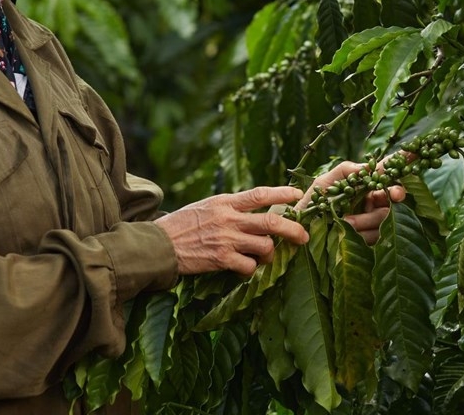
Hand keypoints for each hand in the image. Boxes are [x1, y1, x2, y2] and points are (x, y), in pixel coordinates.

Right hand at [155, 186, 309, 276]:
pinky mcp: (221, 259)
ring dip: (269, 254)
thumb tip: (254, 211)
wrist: (159, 244)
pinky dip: (251, 270)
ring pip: (265, 247)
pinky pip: (249, 267)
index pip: (259, 194)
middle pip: (271, 222)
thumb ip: (230, 208)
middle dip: (293, 230)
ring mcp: (226, 239)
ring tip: (263, 257)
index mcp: (225, 202)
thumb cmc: (182, 225)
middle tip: (303, 236)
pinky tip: (244, 269)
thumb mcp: (206, 207)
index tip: (298, 194)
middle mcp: (229, 219)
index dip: (281, 194)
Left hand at [298, 159, 407, 244]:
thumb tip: (365, 166)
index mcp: (364, 187)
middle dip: (393, 195)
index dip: (402, 162)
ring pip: (384, 218)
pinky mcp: (369, 241)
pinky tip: (346, 231)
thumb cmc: (312, 202)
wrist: (298, 228)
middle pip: (392, 197)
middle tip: (390, 194)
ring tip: (344, 221)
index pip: (386, 173)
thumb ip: (344, 170)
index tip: (414, 152)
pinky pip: (375, 237)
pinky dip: (362, 234)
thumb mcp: (324, 182)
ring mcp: (372, 222)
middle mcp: (372, 203)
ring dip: (366, 220)